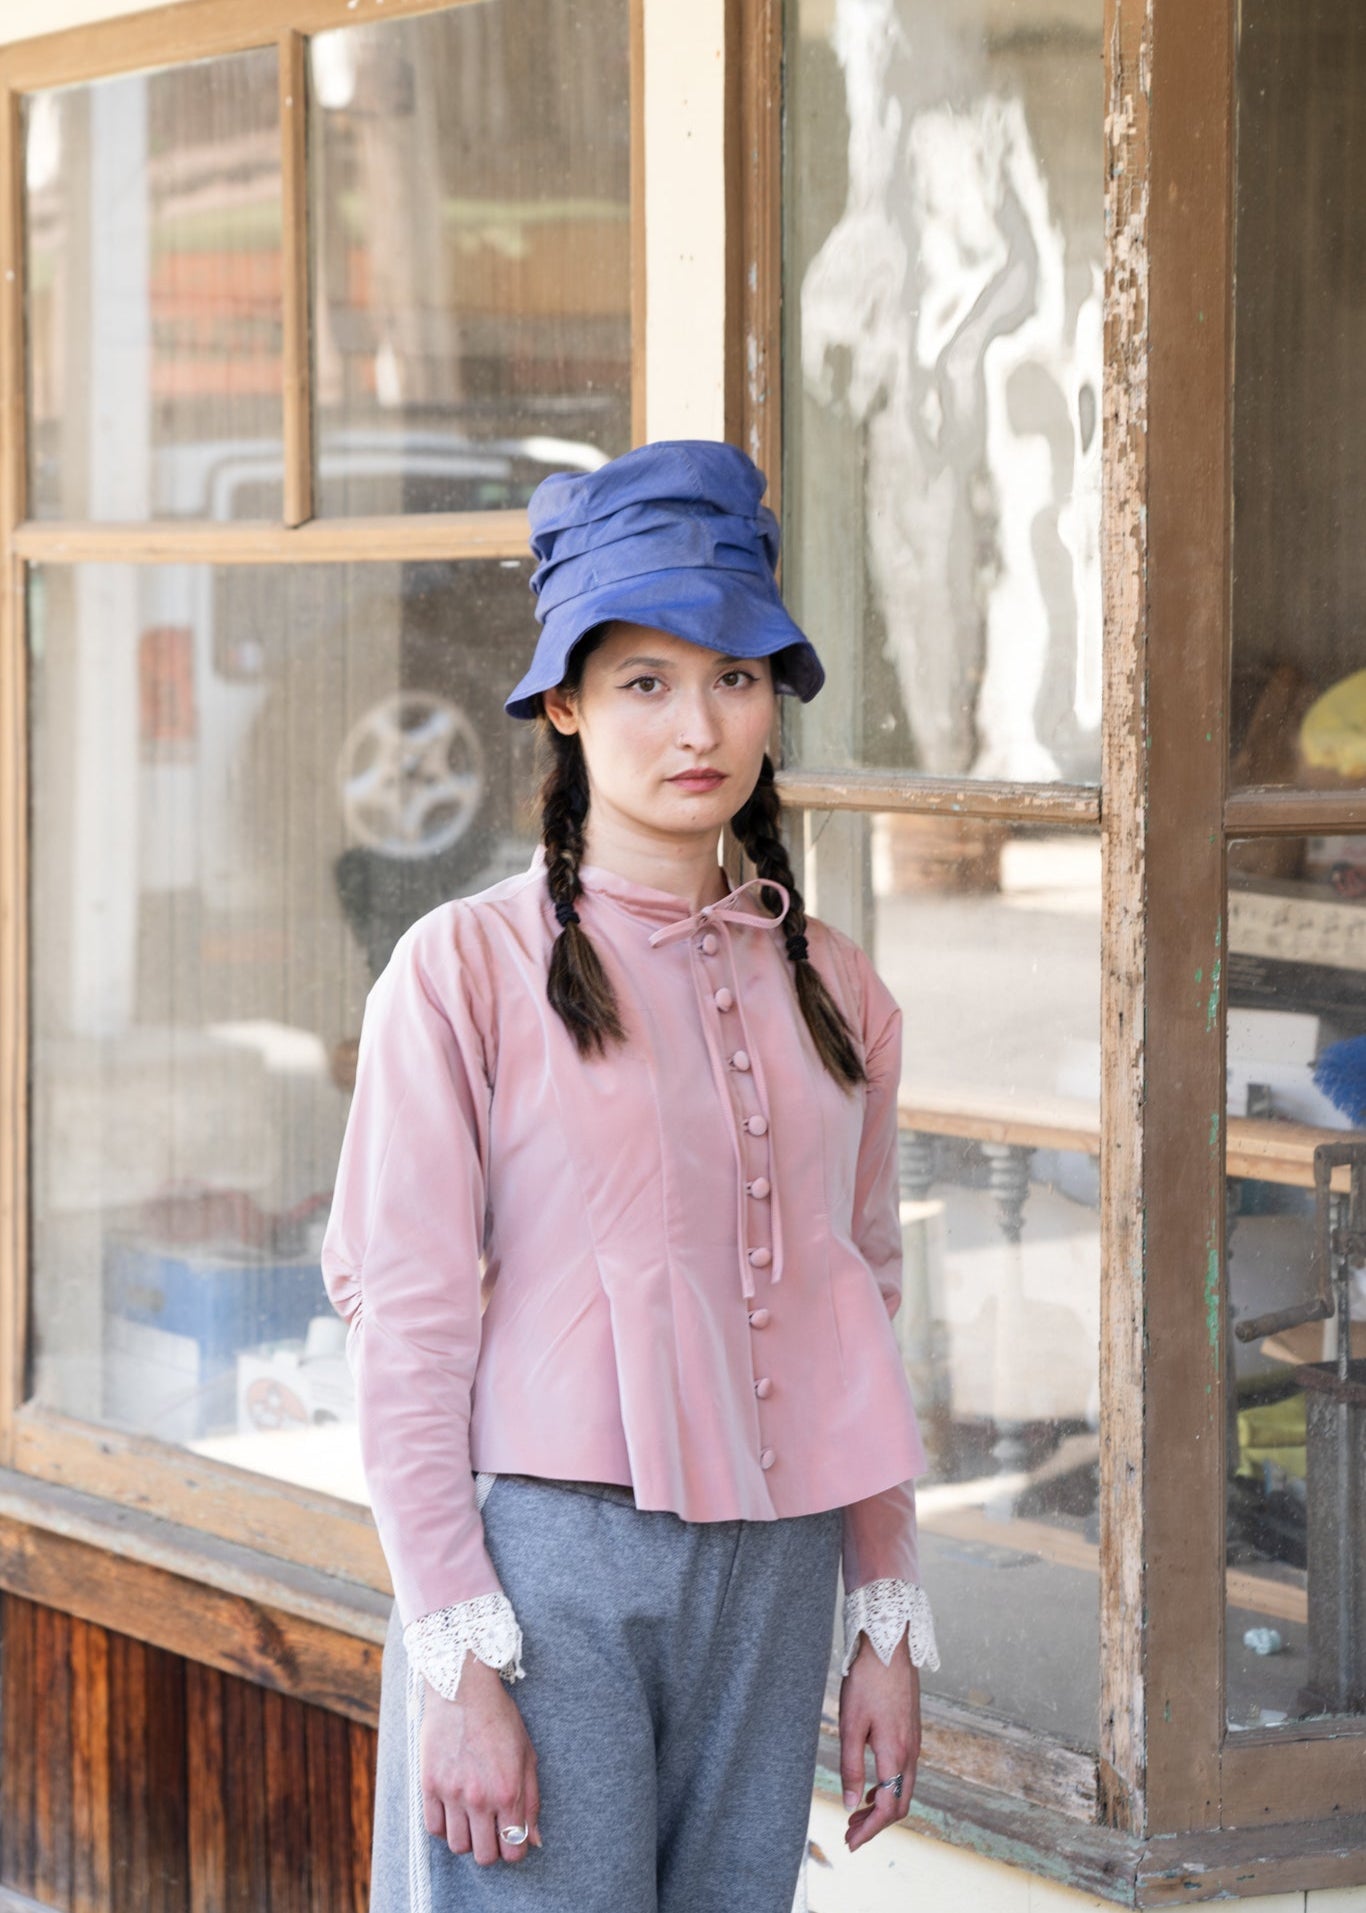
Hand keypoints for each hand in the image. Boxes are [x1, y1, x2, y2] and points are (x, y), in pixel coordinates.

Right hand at [420, 1655, 541, 1864]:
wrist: (463, 1690)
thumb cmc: (500, 1720)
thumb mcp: (527, 1755)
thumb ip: (532, 1800)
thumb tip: (535, 1839)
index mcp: (509, 1791)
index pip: (514, 1849)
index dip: (515, 1849)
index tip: (511, 1839)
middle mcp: (481, 1798)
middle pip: (485, 1856)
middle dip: (491, 1849)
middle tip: (491, 1830)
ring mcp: (453, 1793)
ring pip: (458, 1847)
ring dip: (467, 1839)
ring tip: (471, 1819)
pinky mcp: (429, 1786)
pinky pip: (433, 1829)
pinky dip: (444, 1827)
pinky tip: (453, 1811)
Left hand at [838, 1634, 919, 1852]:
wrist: (889, 1645)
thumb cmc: (867, 1682)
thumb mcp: (851, 1725)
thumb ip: (851, 1767)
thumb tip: (851, 1804)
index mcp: (896, 1755)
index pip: (889, 1809)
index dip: (870, 1831)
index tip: (850, 1842)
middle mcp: (911, 1753)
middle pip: (900, 1804)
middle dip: (876, 1823)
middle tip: (850, 1832)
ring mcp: (914, 1741)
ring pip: (904, 1788)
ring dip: (882, 1805)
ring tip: (857, 1812)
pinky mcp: (911, 1730)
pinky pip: (904, 1771)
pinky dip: (888, 1786)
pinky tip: (872, 1784)